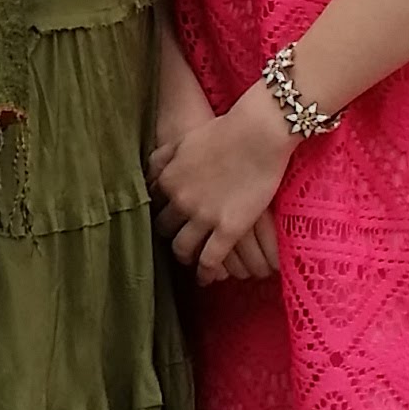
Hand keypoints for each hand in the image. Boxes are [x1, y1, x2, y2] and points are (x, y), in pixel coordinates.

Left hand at [149, 84, 295, 277]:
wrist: (258, 133)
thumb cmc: (224, 131)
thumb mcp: (183, 140)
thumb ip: (163, 159)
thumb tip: (150, 175)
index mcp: (167, 179)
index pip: (154, 206)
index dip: (161, 214)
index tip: (168, 220)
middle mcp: (180, 201)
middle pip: (165, 229)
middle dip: (170, 235)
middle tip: (179, 241)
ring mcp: (203, 217)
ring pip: (183, 249)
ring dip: (185, 257)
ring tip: (191, 261)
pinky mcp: (228, 229)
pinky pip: (210, 260)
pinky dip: (206, 272)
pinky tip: (207, 278)